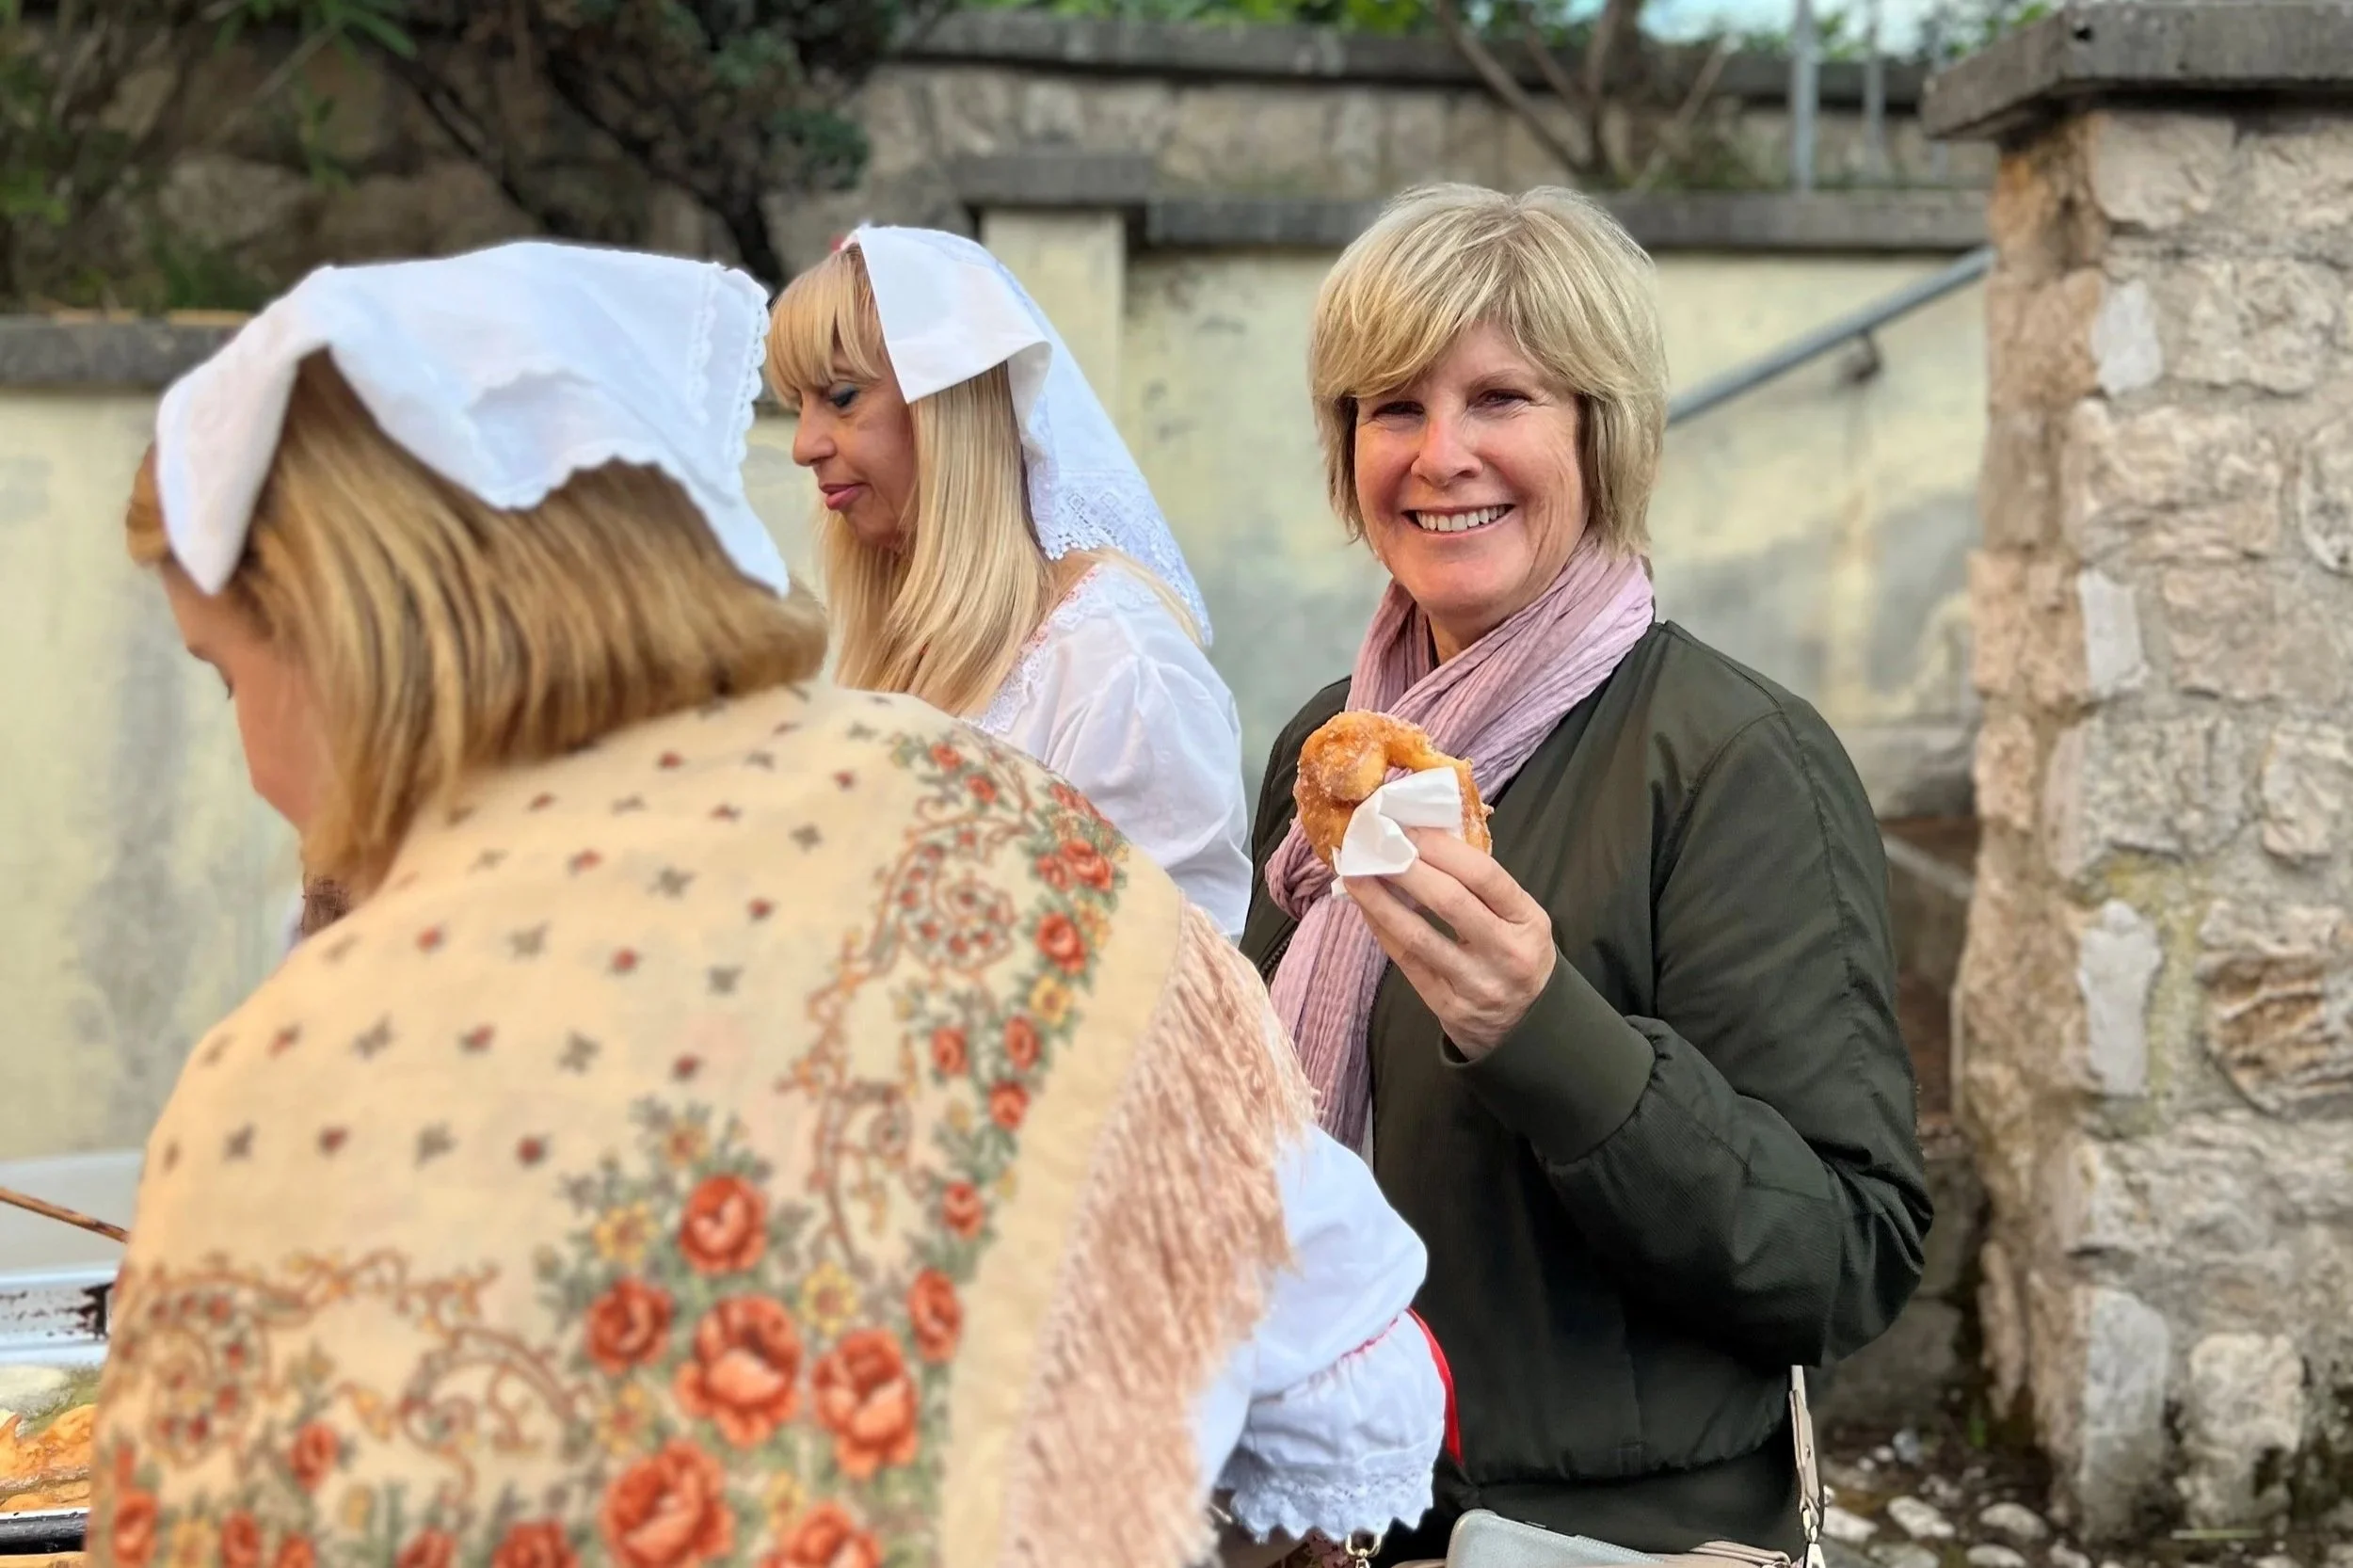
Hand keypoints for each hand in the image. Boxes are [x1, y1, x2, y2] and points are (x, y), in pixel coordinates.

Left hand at [1344, 828, 1555, 1060]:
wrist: (1528, 1026)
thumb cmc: (1517, 955)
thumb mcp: (1521, 919)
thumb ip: (1483, 886)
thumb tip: (1427, 839)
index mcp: (1529, 921)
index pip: (1485, 876)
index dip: (1442, 848)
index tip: (1408, 828)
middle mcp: (1506, 953)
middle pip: (1450, 902)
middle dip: (1405, 868)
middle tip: (1374, 843)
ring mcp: (1475, 983)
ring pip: (1419, 935)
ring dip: (1381, 900)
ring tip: (1356, 873)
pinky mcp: (1447, 1006)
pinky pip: (1407, 962)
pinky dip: (1383, 929)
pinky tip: (1366, 907)